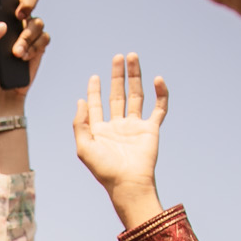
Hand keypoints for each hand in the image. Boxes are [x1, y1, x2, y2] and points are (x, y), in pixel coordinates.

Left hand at [0, 0, 49, 111]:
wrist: (2, 85)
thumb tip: (2, 26)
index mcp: (4, 13)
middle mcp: (20, 18)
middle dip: (29, 1)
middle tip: (20, 14)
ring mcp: (32, 30)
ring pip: (37, 23)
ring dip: (26, 38)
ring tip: (16, 53)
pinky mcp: (41, 44)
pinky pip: (44, 38)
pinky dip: (34, 48)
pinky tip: (24, 57)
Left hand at [74, 53, 167, 231]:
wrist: (128, 183)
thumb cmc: (104, 169)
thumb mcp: (83, 147)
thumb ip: (80, 123)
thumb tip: (80, 100)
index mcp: (101, 130)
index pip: (97, 105)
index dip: (94, 91)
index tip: (94, 77)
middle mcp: (118, 126)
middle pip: (118, 95)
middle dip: (117, 76)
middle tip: (118, 57)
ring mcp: (135, 126)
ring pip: (136, 95)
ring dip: (135, 77)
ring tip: (133, 57)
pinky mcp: (151, 129)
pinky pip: (159, 108)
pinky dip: (160, 93)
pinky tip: (157, 80)